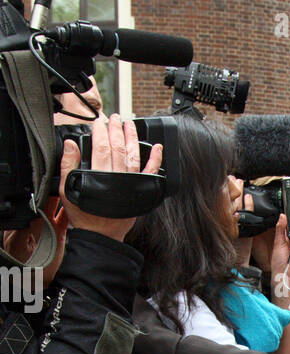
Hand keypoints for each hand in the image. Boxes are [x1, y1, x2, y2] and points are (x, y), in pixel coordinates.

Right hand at [59, 112, 162, 240]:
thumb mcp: (67, 190)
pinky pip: (150, 172)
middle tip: (114, 117)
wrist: (101, 236)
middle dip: (116, 130)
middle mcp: (117, 178)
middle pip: (118, 148)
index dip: (100, 132)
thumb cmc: (84, 215)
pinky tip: (158, 147)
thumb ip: (68, 166)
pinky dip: (155, 159)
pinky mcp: (140, 191)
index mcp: (98, 176)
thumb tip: (70, 144)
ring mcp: (130, 184)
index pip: (101, 147)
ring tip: (130, 124)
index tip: (98, 122)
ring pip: (134, 155)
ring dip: (133, 137)